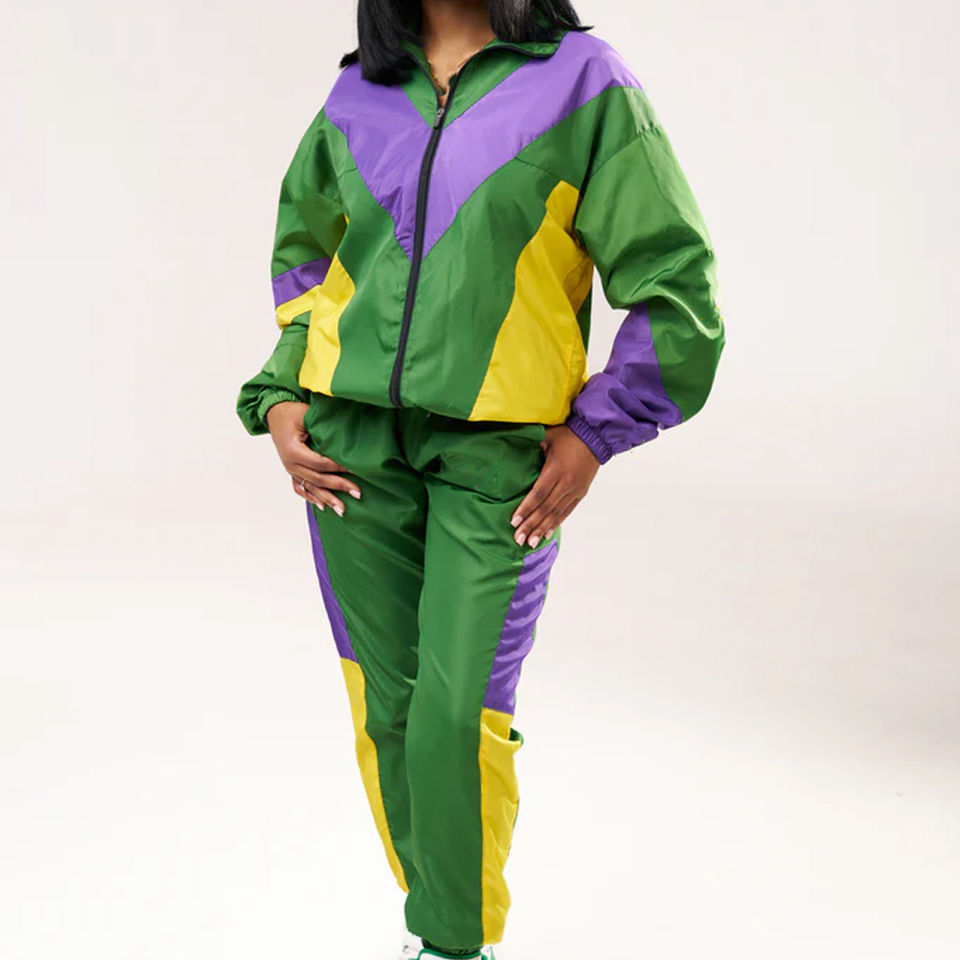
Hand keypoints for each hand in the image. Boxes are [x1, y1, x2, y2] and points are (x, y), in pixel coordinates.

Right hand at [265, 401, 360, 515]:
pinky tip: (322, 506)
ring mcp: (290, 469)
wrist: (274, 412)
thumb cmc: (292, 412)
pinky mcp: (291, 470)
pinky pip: (300, 488)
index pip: (320, 463)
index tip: (356, 470)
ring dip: (327, 499)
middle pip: (318, 479)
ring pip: (310, 488)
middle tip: (357, 493)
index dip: (339, 467)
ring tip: (342, 510)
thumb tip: (345, 439)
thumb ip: (323, 428)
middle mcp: (290, 463)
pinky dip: (311, 497)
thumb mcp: (307, 415)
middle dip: (339, 487)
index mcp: (293, 450)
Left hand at [510, 425, 599, 547]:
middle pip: (545, 508)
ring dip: (542, 529)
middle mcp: (566, 483)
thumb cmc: (569, 436)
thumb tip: (513, 450)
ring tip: (530, 542)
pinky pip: (566, 511)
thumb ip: (532, 446)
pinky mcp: (581, 493)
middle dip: (530, 525)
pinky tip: (546, 533)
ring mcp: (575, 490)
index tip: (514, 521)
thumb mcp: (548, 437)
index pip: (538, 494)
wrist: (596, 438)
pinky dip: (556, 523)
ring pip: (556, 513)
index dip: (526, 508)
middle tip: (518, 539)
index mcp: (556, 470)